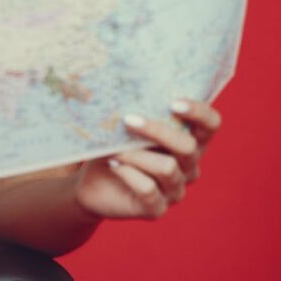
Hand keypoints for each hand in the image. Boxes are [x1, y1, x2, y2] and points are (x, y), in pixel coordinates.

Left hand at [73, 99, 220, 219]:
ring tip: (114, 149)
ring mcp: (175, 190)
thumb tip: (127, 93)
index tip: (174, 102)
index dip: (199, 112)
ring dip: (135, 154)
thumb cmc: (112, 147)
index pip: (210, 125)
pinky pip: (149, 189)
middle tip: (128, 119)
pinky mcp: (157, 208)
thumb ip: (136, 112)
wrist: (92, 184)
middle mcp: (188, 167)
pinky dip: (128, 174)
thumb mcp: (124, 128)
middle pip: (187, 146)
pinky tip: (114, 165)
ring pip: (167, 168)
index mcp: (188, 141)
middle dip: (156, 131)